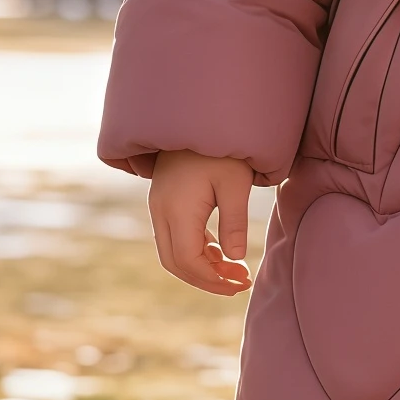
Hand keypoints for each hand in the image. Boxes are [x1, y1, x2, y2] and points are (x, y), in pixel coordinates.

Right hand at [149, 150, 256, 295]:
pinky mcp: (164, 202)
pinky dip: (196, 251)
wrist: (198, 115)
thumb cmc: (221, 148)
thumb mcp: (235, 183)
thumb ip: (235, 221)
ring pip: (172, 252)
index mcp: (177, 209)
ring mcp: (159, 206)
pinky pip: (174, 237)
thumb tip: (235, 257)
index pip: (188, 260)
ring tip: (235, 271)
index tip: (241, 284)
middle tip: (240, 284)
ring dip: (201, 267)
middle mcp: (160, 211)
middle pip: (175, 262)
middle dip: (207, 279)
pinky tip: (220, 252)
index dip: (213, 279)